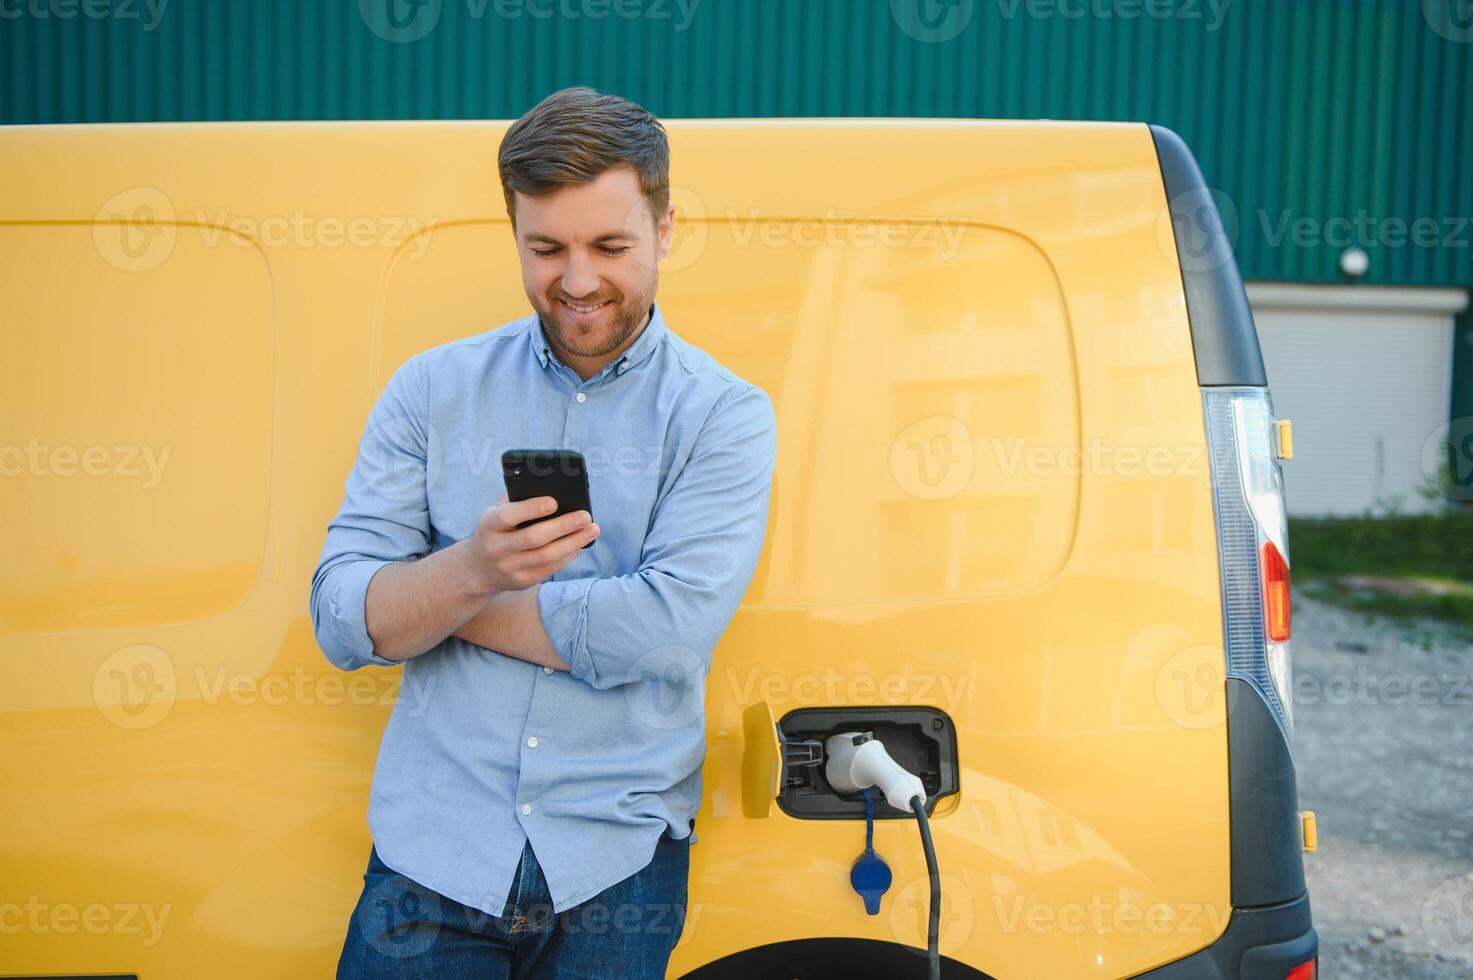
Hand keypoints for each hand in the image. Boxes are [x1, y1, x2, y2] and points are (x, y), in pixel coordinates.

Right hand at [459, 494, 598, 594]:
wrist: (478, 568)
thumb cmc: (496, 530)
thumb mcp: (495, 512)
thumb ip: (516, 499)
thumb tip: (551, 485)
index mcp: (489, 524)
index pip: (509, 515)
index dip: (531, 508)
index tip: (554, 501)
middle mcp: (496, 547)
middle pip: (534, 538)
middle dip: (563, 526)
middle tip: (585, 516)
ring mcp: (509, 567)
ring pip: (546, 556)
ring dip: (573, 543)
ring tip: (592, 530)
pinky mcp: (522, 581)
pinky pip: (550, 568)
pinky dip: (569, 556)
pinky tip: (582, 545)